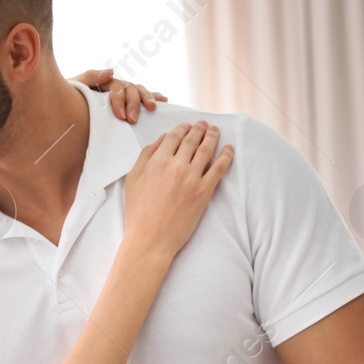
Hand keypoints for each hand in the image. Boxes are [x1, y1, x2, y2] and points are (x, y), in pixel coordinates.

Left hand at [73, 67, 166, 122]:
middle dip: (133, 104)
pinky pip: (143, 97)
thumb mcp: (76, 86)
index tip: (121, 116)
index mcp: (105, 82)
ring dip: (147, 98)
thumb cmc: (71, 98)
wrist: (66, 108)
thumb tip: (111, 71)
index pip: (116, 88)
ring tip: (153, 108)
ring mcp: (123, 93)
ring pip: (139, 91)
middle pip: (130, 89)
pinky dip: (154, 96)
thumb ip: (90, 77)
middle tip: (133, 120)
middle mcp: (117, 86)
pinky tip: (163, 100)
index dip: (120, 101)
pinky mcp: (128, 102)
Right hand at [122, 120, 232, 260]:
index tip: (187, 126)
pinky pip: (219, 169)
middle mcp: (176, 166)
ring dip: (212, 137)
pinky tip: (230, 149)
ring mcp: (192, 178)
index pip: (174, 137)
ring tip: (215, 131)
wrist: (151, 239)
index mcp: (157, 161)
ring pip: (206, 150)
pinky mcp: (204, 192)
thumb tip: (161, 139)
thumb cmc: (138, 212)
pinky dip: (226, 156)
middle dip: (199, 129)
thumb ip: (146, 156)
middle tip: (204, 124)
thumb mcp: (133, 179)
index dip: (182, 128)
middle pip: (192, 140)